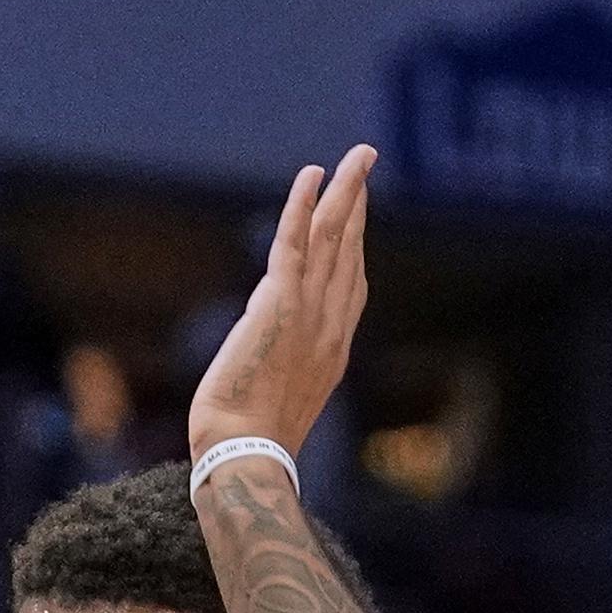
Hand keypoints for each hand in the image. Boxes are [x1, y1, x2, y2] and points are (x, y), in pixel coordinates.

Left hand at [188, 143, 373, 463]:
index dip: (355, 247)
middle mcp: (330, 324)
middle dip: (358, 206)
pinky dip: (302, 206)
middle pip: (349, 252)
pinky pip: (293, 243)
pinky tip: (312, 175)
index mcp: (332, 350)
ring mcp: (308, 311)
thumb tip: (263, 367)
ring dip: (345, 192)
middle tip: (365, 166)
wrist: (246, 455)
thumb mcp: (275, 405)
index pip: (350, 286)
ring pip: (332, 238)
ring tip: (357, 157)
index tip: (356, 217)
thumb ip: (279, 377)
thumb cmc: (250, 445)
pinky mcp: (279, 303)